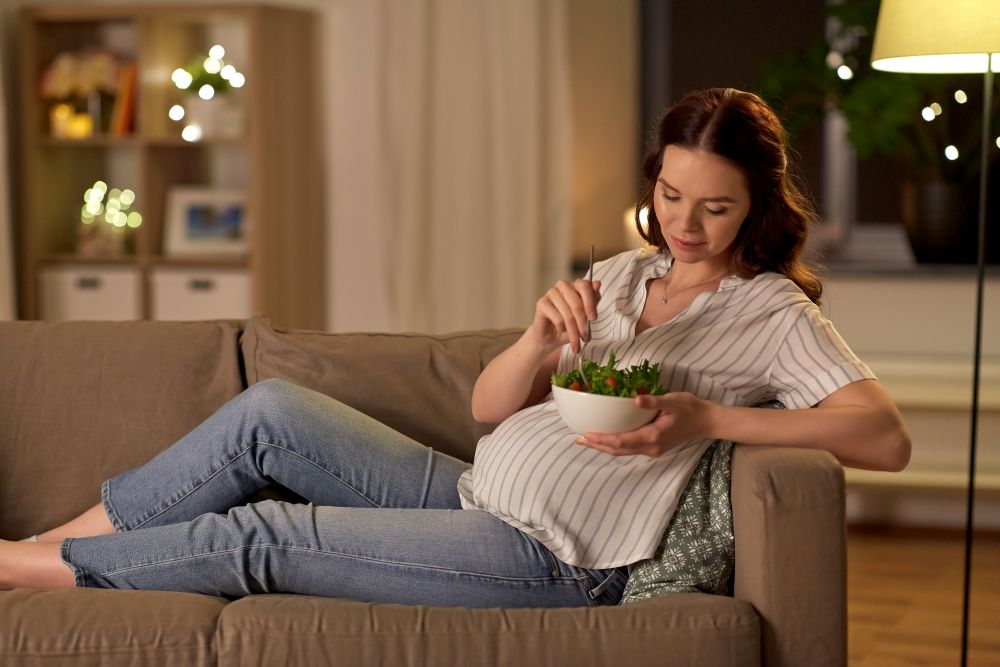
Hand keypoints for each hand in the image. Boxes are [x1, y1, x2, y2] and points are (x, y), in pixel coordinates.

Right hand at [527, 279, 601, 353]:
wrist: (551, 338)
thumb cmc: (570, 325)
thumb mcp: (585, 316)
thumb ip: (593, 301)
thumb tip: (597, 284)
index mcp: (575, 285)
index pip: (584, 286)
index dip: (590, 303)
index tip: (593, 318)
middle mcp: (563, 286)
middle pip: (576, 302)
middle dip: (582, 322)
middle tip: (584, 336)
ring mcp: (551, 293)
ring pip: (567, 312)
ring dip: (573, 330)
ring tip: (576, 341)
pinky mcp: (541, 303)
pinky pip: (557, 317)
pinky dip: (561, 328)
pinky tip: (560, 330)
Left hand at [575, 392, 711, 456]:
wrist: (705, 420)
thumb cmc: (689, 408)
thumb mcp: (672, 400)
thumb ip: (654, 401)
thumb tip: (636, 399)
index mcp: (653, 437)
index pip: (622, 441)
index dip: (603, 439)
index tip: (587, 433)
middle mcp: (651, 447)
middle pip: (618, 450)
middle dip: (598, 445)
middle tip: (578, 439)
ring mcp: (652, 450)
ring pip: (623, 451)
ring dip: (604, 446)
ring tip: (587, 440)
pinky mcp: (653, 447)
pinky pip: (629, 448)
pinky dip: (614, 445)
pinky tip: (606, 439)